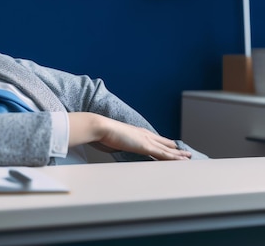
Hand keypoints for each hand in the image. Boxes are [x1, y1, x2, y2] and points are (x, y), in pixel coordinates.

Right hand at [68, 112, 190, 159]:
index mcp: (137, 133)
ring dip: (178, 155)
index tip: (172, 147)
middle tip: (186, 153)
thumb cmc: (102, 133)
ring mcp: (146, 140)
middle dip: (175, 149)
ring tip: (189, 158)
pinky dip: (174, 158)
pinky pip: (164, 154)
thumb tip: (115, 147)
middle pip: (164, 143)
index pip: (154, 139)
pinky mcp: (146, 146)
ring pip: (167, 150)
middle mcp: (144, 135)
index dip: (164, 144)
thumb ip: (117, 143)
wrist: (100, 127)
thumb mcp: (112, 140)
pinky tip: (181, 161)